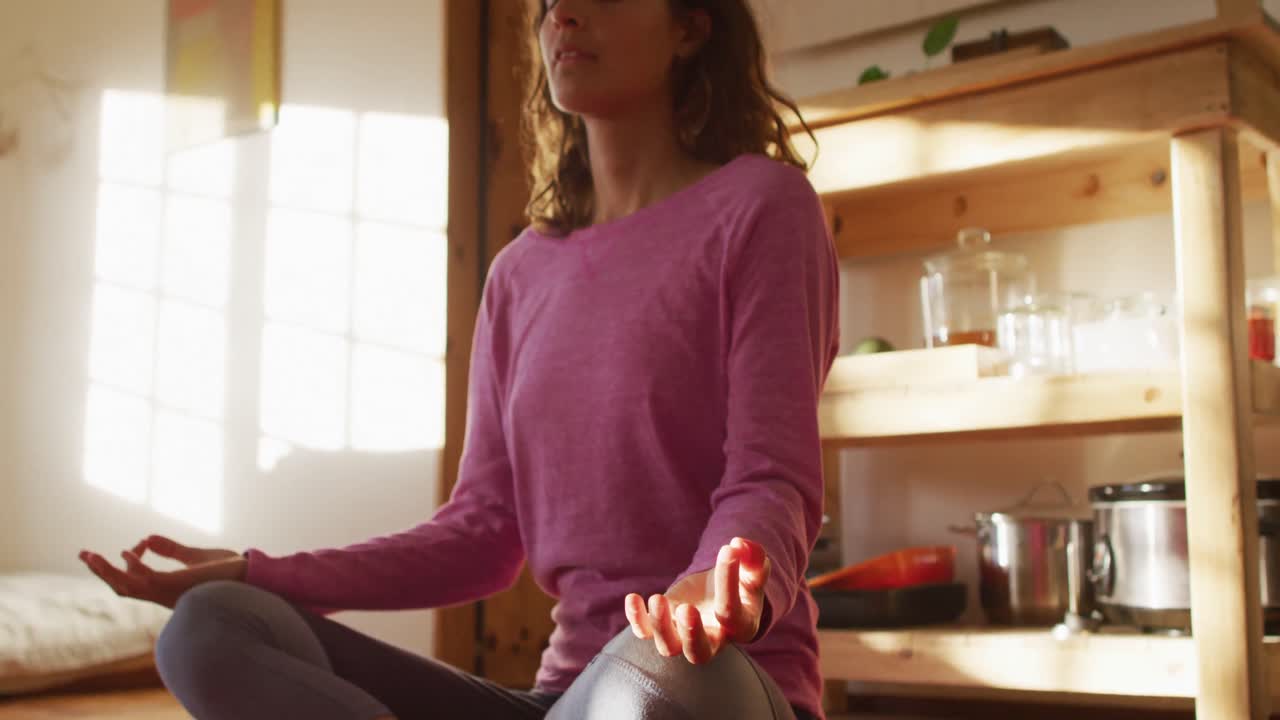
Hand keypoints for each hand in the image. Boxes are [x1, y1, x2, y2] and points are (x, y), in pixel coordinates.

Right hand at [78, 535, 246, 608]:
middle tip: (83, 554)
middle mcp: (164, 595)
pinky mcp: (177, 586)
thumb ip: (172, 550)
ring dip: (107, 572)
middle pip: (123, 588)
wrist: (253, 577)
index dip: (128, 563)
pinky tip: (127, 553)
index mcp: (167, 590)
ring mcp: (169, 592)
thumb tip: (146, 538)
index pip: (135, 581)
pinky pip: (147, 580)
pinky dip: (135, 567)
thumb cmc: (229, 572)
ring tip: (89, 556)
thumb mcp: (196, 557)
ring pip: (127, 587)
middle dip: (102, 572)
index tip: (135, 544)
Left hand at [624, 537, 770, 664]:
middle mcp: (712, 639)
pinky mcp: (664, 623)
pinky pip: (645, 632)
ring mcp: (684, 635)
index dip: (729, 581)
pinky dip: (637, 619)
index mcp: (739, 626)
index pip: (730, 611)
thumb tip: (740, 545)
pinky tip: (633, 598)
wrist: (721, 594)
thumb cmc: (741, 582)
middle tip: (687, 609)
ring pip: (669, 647)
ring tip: (657, 599)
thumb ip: (753, 559)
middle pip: (699, 652)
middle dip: (690, 634)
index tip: (727, 550)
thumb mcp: (752, 570)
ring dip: (660, 626)